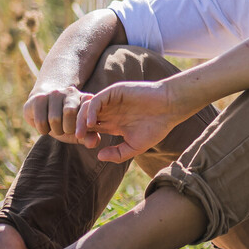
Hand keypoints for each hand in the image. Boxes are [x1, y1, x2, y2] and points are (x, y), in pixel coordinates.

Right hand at [22, 85, 94, 143]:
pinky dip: (43, 130)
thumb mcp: (78, 130)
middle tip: (65, 131)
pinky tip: (44, 126)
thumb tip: (94, 142)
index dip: (83, 125)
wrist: (42, 109)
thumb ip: (88, 137)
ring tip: (56, 128)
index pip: (87, 111)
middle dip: (67, 129)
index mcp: (85, 98)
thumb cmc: (64, 122)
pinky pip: (41, 121)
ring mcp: (53, 93)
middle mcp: (70, 92)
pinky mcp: (38, 99)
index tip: (80, 134)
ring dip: (55, 130)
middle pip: (69, 112)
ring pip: (54, 118)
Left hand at [77, 81, 191, 161]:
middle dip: (79, 127)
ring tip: (81, 132)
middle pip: (85, 118)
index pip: (91, 129)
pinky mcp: (115, 92)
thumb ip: (118, 153)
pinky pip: (96, 100)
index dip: (86, 136)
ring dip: (80, 119)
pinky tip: (91, 122)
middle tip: (78, 138)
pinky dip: (90, 110)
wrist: (170, 108)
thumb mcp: (135, 146)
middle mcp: (110, 111)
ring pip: (87, 107)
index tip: (88, 145)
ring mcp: (112, 101)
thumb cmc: (157, 127)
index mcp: (114, 123)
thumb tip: (99, 156)